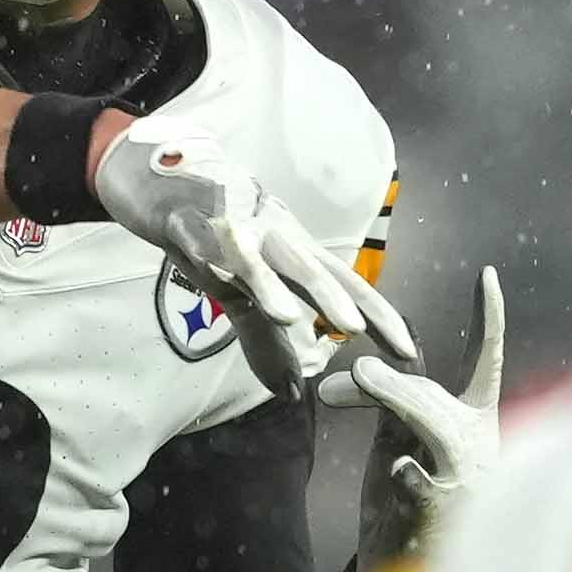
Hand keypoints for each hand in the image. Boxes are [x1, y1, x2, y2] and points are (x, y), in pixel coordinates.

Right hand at [93, 123, 408, 400]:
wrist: (161, 177)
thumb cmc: (210, 237)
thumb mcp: (240, 293)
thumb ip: (264, 342)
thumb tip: (292, 394)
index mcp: (295, 253)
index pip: (348, 286)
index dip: (382, 317)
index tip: (411, 354)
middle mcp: (279, 238)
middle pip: (327, 274)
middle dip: (360, 308)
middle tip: (390, 344)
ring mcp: (244, 230)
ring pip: (286, 261)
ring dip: (316, 292)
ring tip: (338, 324)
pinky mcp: (202, 226)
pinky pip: (228, 251)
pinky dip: (247, 272)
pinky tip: (258, 296)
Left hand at [329, 263, 501, 571]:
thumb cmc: (406, 511)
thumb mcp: (401, 445)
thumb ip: (389, 406)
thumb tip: (347, 374)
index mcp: (476, 426)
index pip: (487, 363)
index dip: (488, 321)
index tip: (488, 275)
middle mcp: (479, 450)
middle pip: (436, 397)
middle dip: (391, 384)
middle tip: (348, 374)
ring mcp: (464, 486)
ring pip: (434, 427)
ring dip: (397, 400)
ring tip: (355, 384)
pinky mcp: (443, 521)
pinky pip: (422, 484)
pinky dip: (410, 475)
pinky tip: (403, 472)